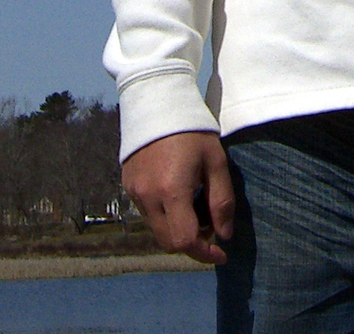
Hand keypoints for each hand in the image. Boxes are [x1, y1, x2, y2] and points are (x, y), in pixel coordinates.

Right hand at [121, 130, 234, 263]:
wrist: (158, 101)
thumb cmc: (192, 130)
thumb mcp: (215, 161)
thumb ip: (221, 200)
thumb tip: (225, 234)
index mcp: (172, 191)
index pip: (185, 240)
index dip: (204, 253)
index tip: (221, 253)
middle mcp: (148, 196)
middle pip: (169, 242)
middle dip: (192, 242)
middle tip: (210, 224)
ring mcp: (134, 192)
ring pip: (157, 229)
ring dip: (177, 228)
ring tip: (194, 202)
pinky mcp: (128, 185)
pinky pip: (147, 213)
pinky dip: (164, 214)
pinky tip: (177, 192)